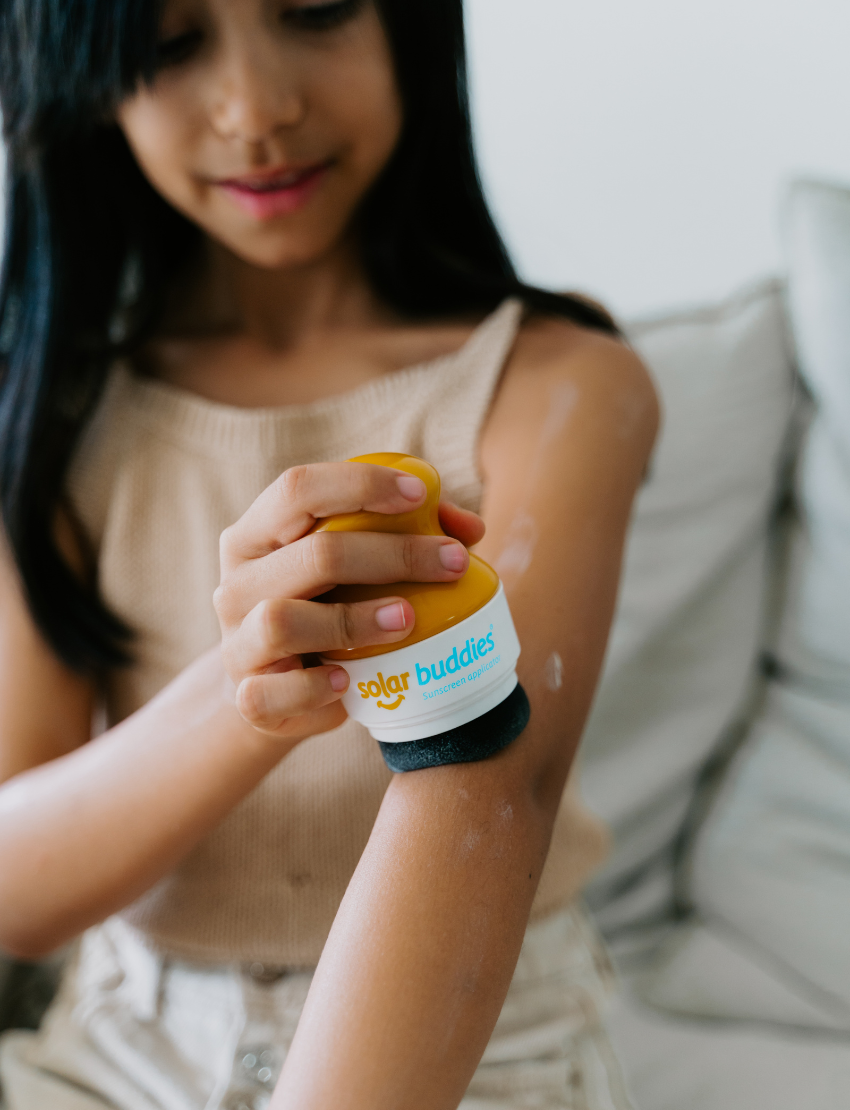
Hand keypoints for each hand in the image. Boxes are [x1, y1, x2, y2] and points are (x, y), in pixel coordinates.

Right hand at [215, 462, 484, 739]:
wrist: (277, 692)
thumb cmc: (325, 611)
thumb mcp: (353, 568)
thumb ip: (405, 535)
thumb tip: (468, 528)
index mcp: (256, 535)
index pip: (298, 488)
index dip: (360, 483)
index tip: (420, 493)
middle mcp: (236, 583)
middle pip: (313, 553)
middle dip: (393, 554)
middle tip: (453, 562)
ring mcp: (236, 642)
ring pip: (283, 620)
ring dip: (354, 619)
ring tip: (409, 620)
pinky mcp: (247, 696)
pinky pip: (272, 692)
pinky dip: (314, 687)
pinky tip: (350, 681)